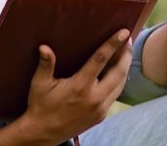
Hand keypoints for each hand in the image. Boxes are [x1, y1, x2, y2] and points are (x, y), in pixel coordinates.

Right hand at [19, 29, 131, 143]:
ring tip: (125, 53)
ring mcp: (100, 108)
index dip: (113, 44)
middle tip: (127, 40)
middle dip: (125, 54)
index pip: (100, 60)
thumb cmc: (40, 105)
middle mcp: (94, 98)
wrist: (44, 133)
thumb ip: (45, 65)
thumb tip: (44, 47)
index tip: (123, 32)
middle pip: (118, 72)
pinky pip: (115, 94)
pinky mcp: (101, 116)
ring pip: (120, 84)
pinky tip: (117, 72)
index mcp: (80, 86)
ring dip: (125, 67)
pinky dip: (119, 81)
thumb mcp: (39, 84)